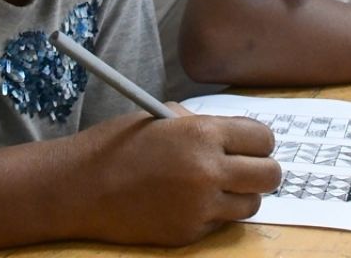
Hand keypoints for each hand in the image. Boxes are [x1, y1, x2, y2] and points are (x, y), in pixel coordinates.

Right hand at [73, 109, 280, 245]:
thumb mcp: (161, 117)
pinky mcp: (189, 233)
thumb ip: (201, 124)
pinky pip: (220, 223)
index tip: (250, 145)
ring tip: (216, 187)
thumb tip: (234, 135)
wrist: (81, 187)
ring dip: (240, 194)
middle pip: (270, 175)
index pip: (263, 139)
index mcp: (202, 133)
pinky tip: (186, 202)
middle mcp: (208, 171)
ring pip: (251, 204)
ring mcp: (200, 207)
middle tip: (245, 168)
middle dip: (261, 170)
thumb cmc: (118, 144)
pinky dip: (212, 213)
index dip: (259, 141)